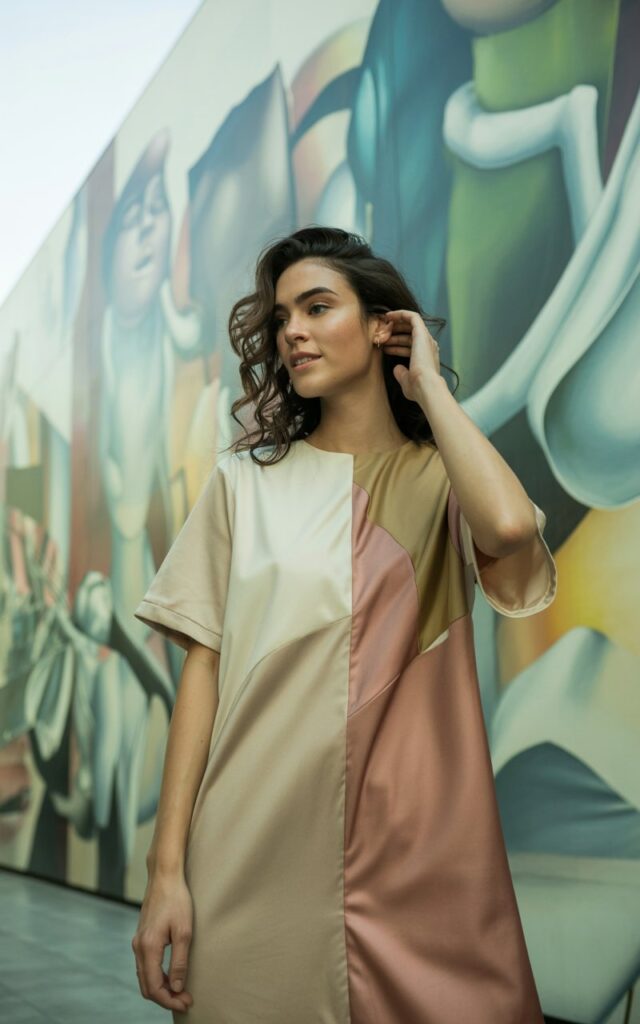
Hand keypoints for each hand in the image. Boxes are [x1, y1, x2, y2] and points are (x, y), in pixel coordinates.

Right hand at [131, 873, 194, 1013]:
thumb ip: (179, 962)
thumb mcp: (184, 931)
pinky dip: (157, 977)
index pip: (154, 987)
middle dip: (165, 998)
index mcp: (148, 947)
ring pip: (145, 977)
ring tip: (181, 991)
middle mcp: (138, 947)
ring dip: (162, 988)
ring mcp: (138, 942)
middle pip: (147, 986)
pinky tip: (171, 976)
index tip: (186, 1002)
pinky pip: (145, 966)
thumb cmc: (177, 900)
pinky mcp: (142, 937)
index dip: (170, 1000)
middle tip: (186, 1000)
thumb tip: (177, 987)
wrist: (164, 877)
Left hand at [377, 309, 440, 403]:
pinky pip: (412, 317)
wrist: (425, 386)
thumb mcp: (406, 381)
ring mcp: (426, 339)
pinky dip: (400, 314)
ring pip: (410, 324)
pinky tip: (388, 316)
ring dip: (395, 325)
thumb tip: (397, 368)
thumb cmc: (417, 388)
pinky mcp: (422, 333)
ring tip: (380, 327)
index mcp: (426, 358)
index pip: (409, 347)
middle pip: (409, 334)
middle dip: (394, 334)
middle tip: (380, 336)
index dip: (395, 345)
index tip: (383, 346)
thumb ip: (402, 373)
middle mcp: (428, 346)